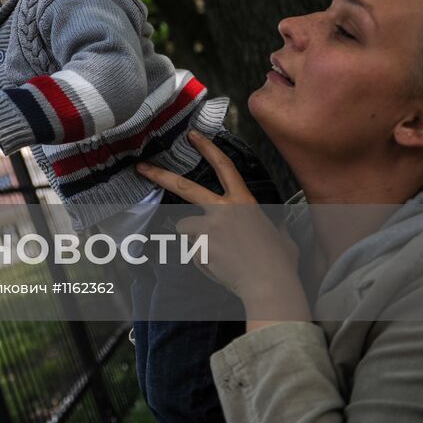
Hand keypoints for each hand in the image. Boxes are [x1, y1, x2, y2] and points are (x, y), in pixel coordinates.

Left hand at [137, 131, 308, 328]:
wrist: (270, 286)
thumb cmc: (280, 263)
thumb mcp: (280, 235)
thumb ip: (270, 226)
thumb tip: (273, 230)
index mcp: (243, 202)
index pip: (224, 166)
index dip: (207, 148)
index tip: (192, 136)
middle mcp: (223, 210)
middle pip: (184, 187)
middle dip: (160, 175)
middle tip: (141, 168)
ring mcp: (208, 228)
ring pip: (185, 227)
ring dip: (194, 237)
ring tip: (219, 252)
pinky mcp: (199, 248)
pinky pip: (192, 251)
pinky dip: (201, 258)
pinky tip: (220, 267)